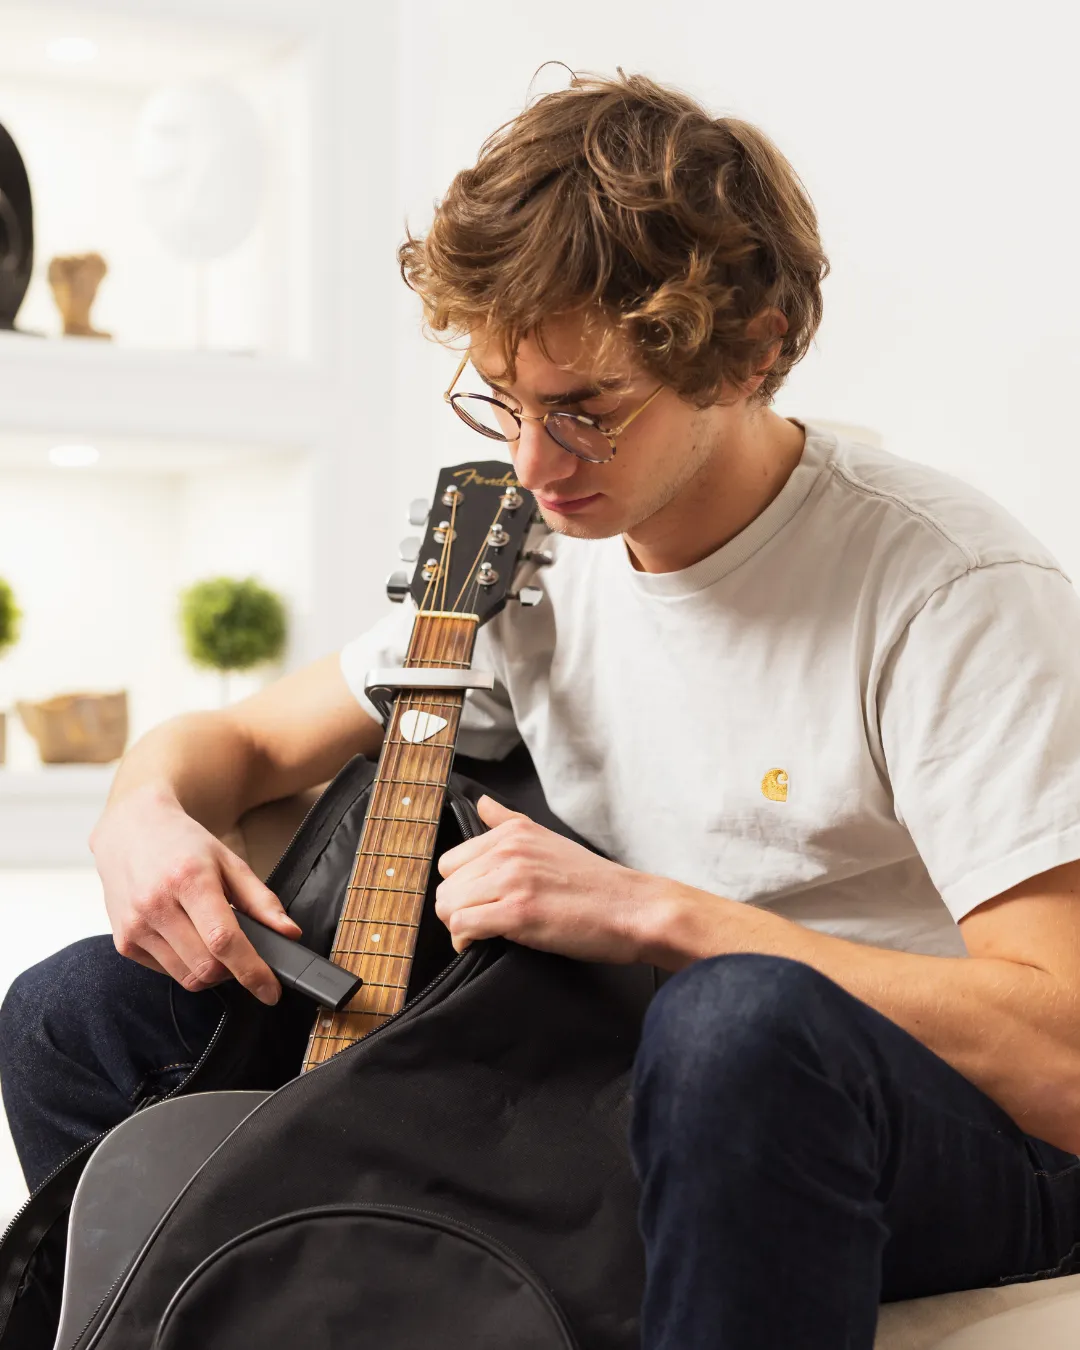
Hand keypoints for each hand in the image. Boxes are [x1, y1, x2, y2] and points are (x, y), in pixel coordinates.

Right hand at [90, 784, 300, 1004]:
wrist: (131, 830)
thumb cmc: (184, 845)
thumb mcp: (229, 861)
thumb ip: (262, 900)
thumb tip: (289, 933)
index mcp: (188, 880)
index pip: (224, 940)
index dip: (252, 971)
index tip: (271, 991)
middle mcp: (156, 905)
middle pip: (206, 966)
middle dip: (234, 970)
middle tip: (242, 951)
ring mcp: (135, 926)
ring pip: (187, 977)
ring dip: (210, 971)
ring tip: (212, 940)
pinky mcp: (124, 942)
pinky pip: (166, 973)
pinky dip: (186, 965)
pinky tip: (187, 937)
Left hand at [434, 795, 653, 963]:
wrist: (633, 909)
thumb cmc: (597, 883)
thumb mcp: (550, 839)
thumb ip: (509, 822)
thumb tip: (482, 803)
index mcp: (514, 832)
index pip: (452, 860)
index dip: (461, 886)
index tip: (478, 901)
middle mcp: (509, 850)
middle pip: (446, 884)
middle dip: (457, 908)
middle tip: (481, 921)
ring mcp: (512, 880)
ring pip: (449, 905)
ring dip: (459, 926)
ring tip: (483, 933)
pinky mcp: (517, 912)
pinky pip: (463, 926)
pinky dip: (465, 940)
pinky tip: (482, 943)